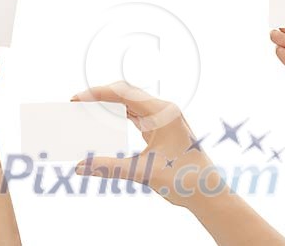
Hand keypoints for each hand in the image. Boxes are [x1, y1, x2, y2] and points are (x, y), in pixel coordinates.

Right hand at [72, 81, 284, 245]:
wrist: (207, 191)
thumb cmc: (183, 179)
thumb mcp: (143, 171)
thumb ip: (109, 168)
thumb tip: (80, 167)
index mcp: (163, 113)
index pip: (124, 94)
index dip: (97, 93)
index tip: (76, 98)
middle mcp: (164, 110)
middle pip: (126, 93)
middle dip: (100, 96)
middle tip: (76, 102)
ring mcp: (164, 118)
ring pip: (131, 103)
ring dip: (109, 105)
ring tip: (87, 108)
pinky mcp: (162, 128)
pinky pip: (137, 115)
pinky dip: (119, 115)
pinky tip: (106, 119)